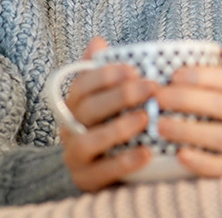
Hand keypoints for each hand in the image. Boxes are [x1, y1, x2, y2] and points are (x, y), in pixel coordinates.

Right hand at [60, 36, 155, 191]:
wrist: (102, 169)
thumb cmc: (109, 125)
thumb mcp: (106, 97)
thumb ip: (102, 72)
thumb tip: (98, 40)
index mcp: (75, 103)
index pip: (83, 84)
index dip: (106, 75)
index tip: (133, 68)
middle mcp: (69, 127)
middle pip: (88, 109)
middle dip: (120, 96)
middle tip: (151, 87)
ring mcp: (75, 155)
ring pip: (90, 140)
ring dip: (119, 128)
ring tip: (146, 117)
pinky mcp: (85, 180)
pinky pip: (103, 171)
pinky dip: (125, 162)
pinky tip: (147, 153)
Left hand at [154, 45, 221, 176]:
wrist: (220, 159)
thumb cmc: (212, 117)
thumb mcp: (219, 92)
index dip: (202, 76)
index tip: (173, 75)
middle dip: (188, 100)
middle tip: (159, 98)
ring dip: (189, 130)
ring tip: (159, 126)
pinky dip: (200, 161)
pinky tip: (179, 155)